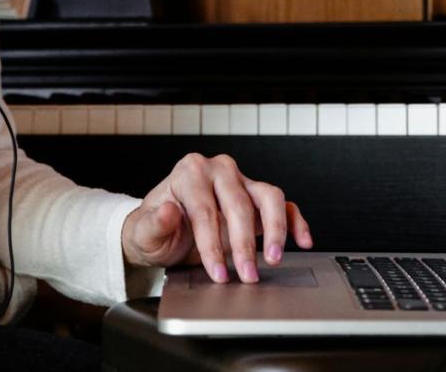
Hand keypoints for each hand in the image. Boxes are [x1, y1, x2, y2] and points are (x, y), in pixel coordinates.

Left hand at [120, 153, 312, 283]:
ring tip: (272, 258)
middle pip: (238, 204)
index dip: (212, 243)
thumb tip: (167, 211)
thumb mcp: (144, 233)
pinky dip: (295, 222)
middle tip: (246, 275)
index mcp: (189, 172)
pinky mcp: (257, 197)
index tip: (217, 270)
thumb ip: (153, 223)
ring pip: (268, 197)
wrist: (164, 233)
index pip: (205, 208)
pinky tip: (302, 240)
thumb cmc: (155, 231)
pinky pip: (284, 205)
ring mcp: (241, 182)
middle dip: (243, 244)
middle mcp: (218, 170)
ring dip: (274, 230)